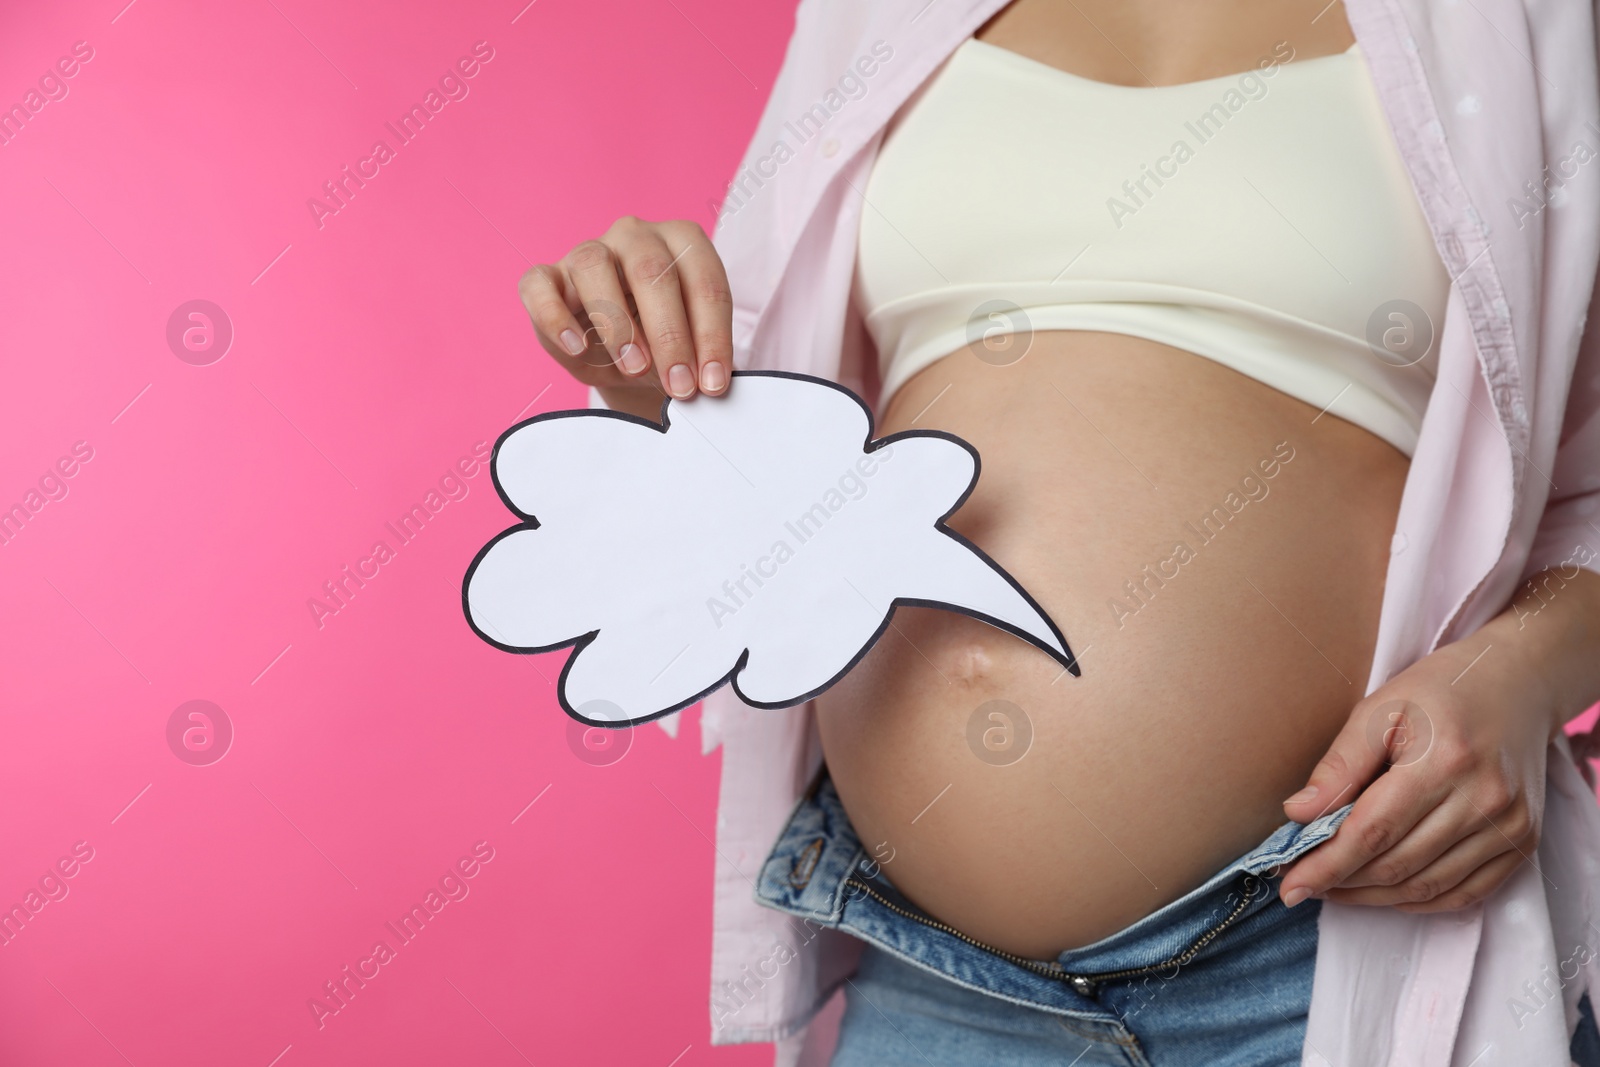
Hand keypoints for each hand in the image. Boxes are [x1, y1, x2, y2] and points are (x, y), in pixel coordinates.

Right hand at [519, 216, 733, 416]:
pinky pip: (540, 285)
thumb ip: (699, 357)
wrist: (617, 354)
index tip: (713, 382)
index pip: (704, 282)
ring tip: (634, 367)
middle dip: (670, 335)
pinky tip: (576, 347)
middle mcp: (636, 236)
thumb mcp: (686, 349)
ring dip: (617, 323)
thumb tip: (711, 382)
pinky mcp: (547, 276)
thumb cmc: (658, 341)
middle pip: (652, 270)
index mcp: (682, 242)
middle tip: (680, 386)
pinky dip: (554, 317)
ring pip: (594, 266)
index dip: (712, 335)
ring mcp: (588, 251)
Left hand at [1276, 609, 1559, 913]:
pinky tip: (1382, 891)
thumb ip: (1340, 765)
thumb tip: (1297, 814)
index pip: (1373, 831)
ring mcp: (1510, 826)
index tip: (1290, 884)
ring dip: (1373, 897)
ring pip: (1427, 887)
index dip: (1327, 864)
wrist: (1517, 685)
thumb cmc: (1438, 692)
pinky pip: (1464, 894)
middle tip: (1302, 883)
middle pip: (1397, 864)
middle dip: (1341, 881)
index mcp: (1443, 760)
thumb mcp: (1380, 709)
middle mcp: (1484, 800)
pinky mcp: (1523, 842)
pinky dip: (1417, 901)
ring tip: (1334, 888)